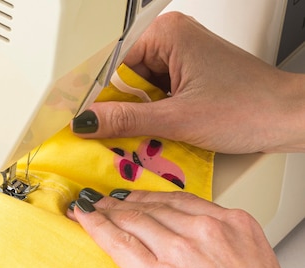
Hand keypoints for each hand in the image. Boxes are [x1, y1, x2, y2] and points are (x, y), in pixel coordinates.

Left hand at [69, 190, 304, 267]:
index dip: (149, 197)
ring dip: (107, 212)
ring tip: (90, 209)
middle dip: (124, 203)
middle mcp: (206, 229)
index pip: (180, 200)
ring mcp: (180, 250)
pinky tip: (85, 220)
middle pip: (153, 207)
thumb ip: (220, 248)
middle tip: (104, 201)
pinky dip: (97, 228)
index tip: (134, 197)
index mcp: (234, 222)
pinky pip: (119, 243)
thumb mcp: (250, 264)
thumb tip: (192, 251)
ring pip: (133, 220)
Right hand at [72, 12, 304, 154]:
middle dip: (118, 110)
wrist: (287, 118)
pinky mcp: (187, 76)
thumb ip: (125, 120)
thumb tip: (86, 121)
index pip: (111, 65)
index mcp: (167, 34)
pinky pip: (154, 96)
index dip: (95, 96)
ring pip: (137, 90)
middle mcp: (172, 40)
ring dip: (136, 116)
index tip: (80, 121)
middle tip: (111, 136)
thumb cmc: (249, 107)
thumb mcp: (176, 118)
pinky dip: (151, 116)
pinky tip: (155, 132)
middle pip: (123, 78)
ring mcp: (180, 58)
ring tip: (143, 134)